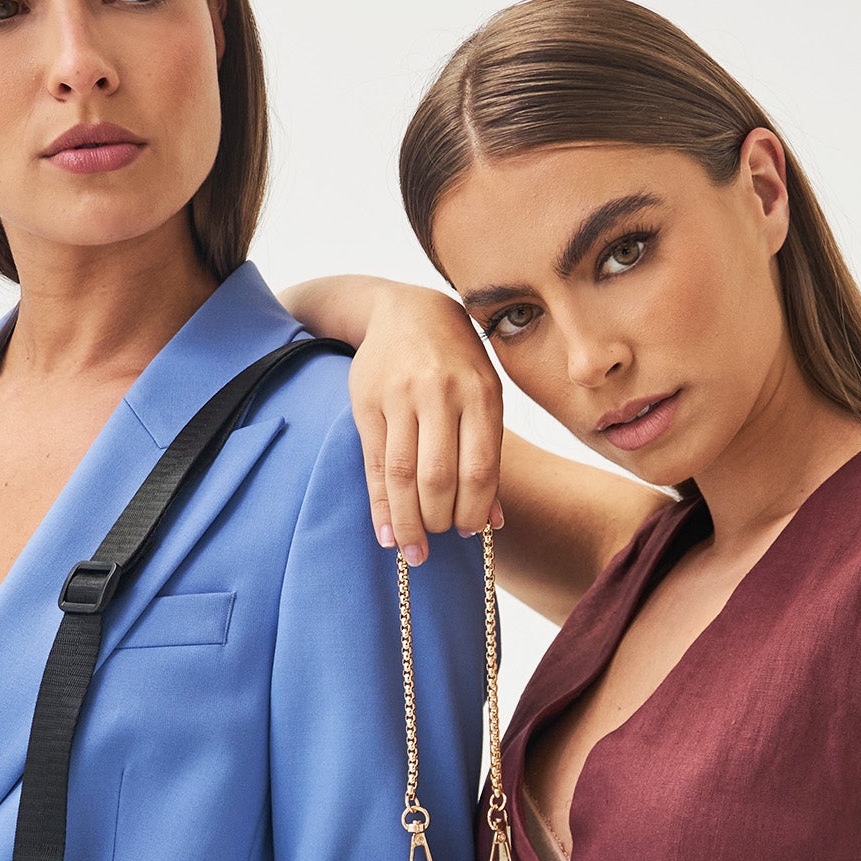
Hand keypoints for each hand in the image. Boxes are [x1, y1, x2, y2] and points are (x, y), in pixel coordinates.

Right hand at [348, 282, 503, 562]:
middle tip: (437, 543)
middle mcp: (441, 393)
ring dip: (408, 521)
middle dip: (439, 520)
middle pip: (438, 475)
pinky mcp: (368, 402)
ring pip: (403, 474)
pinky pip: (375, 464)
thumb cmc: (455, 363)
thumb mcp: (484, 396)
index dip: (473, 508)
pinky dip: (381, 504)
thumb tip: (492, 521)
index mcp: (480, 393)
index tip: (469, 533)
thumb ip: (488, 454)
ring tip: (412, 550)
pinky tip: (386, 531)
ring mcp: (401, 396)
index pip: (479, 466)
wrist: (405, 310)